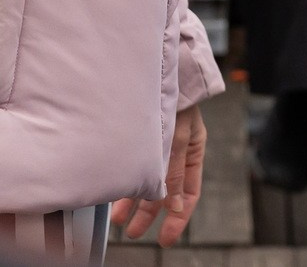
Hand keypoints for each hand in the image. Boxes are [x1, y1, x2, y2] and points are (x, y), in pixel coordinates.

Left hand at [112, 101, 206, 243]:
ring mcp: (158, 142)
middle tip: (134, 232)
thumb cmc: (175, 97)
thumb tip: (174, 206)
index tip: (166, 238)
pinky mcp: (139, 134)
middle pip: (164, 191)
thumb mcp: (176, 138)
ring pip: (147, 179)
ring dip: (133, 199)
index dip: (178, 218)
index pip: (189, 193)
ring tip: (118, 218)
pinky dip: (126, 178)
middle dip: (149, 213)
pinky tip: (115, 190)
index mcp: (192, 151)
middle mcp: (176, 150)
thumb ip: (174, 172)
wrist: (164, 67)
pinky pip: (134, 163)